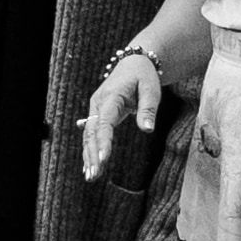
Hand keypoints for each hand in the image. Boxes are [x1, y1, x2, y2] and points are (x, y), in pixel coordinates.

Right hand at [79, 51, 178, 178]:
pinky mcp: (98, 115)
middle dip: (91, 154)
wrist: (133, 63)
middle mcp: (98, 104)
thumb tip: (147, 130)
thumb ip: (148, 109)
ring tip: (91, 176)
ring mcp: (95, 110)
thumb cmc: (143, 76)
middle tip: (94, 175)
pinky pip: (91, 135)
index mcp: (111, 97)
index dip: (103, 142)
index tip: (103, 159)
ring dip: (88, 156)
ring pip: (88, 136)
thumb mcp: (151, 89)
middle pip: (91, 133)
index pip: (104, 123)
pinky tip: (89, 167)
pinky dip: (89, 151)